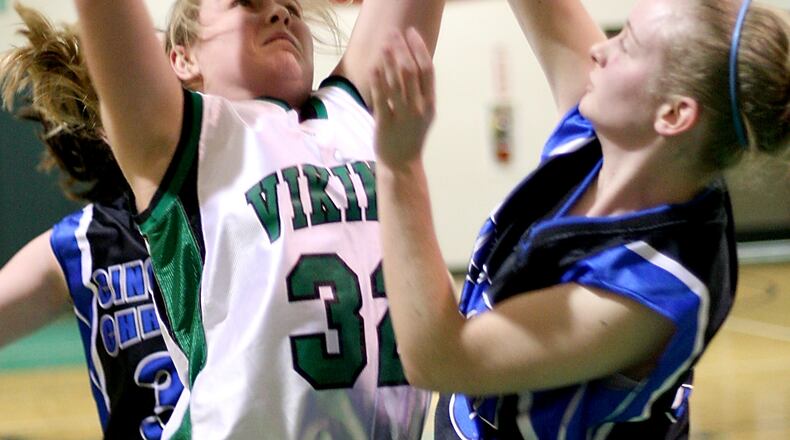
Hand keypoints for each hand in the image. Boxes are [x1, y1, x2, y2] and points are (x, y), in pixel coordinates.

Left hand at [371, 27, 435, 169]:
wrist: (402, 165)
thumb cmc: (410, 136)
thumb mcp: (422, 113)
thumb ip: (419, 91)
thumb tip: (410, 62)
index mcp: (430, 103)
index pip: (427, 70)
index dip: (419, 49)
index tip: (411, 33)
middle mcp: (419, 108)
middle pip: (411, 71)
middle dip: (402, 49)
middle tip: (393, 33)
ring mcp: (403, 116)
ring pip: (397, 82)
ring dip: (390, 60)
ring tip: (383, 44)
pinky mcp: (385, 123)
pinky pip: (382, 98)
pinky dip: (378, 80)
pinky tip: (374, 67)